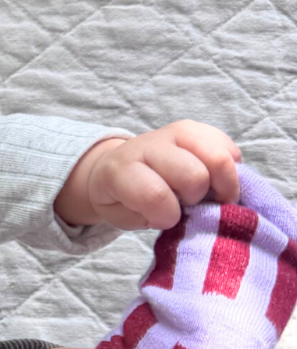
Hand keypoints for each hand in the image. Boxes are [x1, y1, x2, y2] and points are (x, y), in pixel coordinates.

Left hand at [56, 121, 242, 230]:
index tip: (164, 220)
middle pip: (194, 176)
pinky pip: (230, 149)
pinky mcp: (198, 129)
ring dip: (221, 184)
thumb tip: (195, 214)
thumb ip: (154, 217)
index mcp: (122, 168)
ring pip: (219, 158)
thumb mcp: (124, 216)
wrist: (117, 167)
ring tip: (210, 195)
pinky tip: (215, 180)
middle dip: (196, 199)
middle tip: (188, 205)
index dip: (167, 216)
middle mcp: (151, 144)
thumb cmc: (122, 197)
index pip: (155, 195)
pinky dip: (231, 170)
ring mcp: (177, 133)